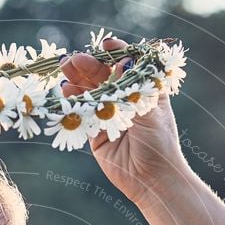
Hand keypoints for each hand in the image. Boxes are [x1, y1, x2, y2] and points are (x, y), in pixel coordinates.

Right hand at [59, 38, 189, 204]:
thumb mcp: (150, 112)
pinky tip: (66, 93)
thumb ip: (134, 89)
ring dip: (77, 82)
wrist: (152, 179)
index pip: (128, 64)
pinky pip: (83, 116)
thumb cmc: (160, 144)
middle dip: (89, 66)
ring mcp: (109, 116)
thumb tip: (122, 62)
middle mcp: (125, 100)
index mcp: (143, 90)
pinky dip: (73, 104)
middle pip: (104, 77)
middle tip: (73, 59)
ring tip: (65, 72)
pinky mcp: (96, 134)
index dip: (116, 52)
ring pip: (90, 94)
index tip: (106, 44)